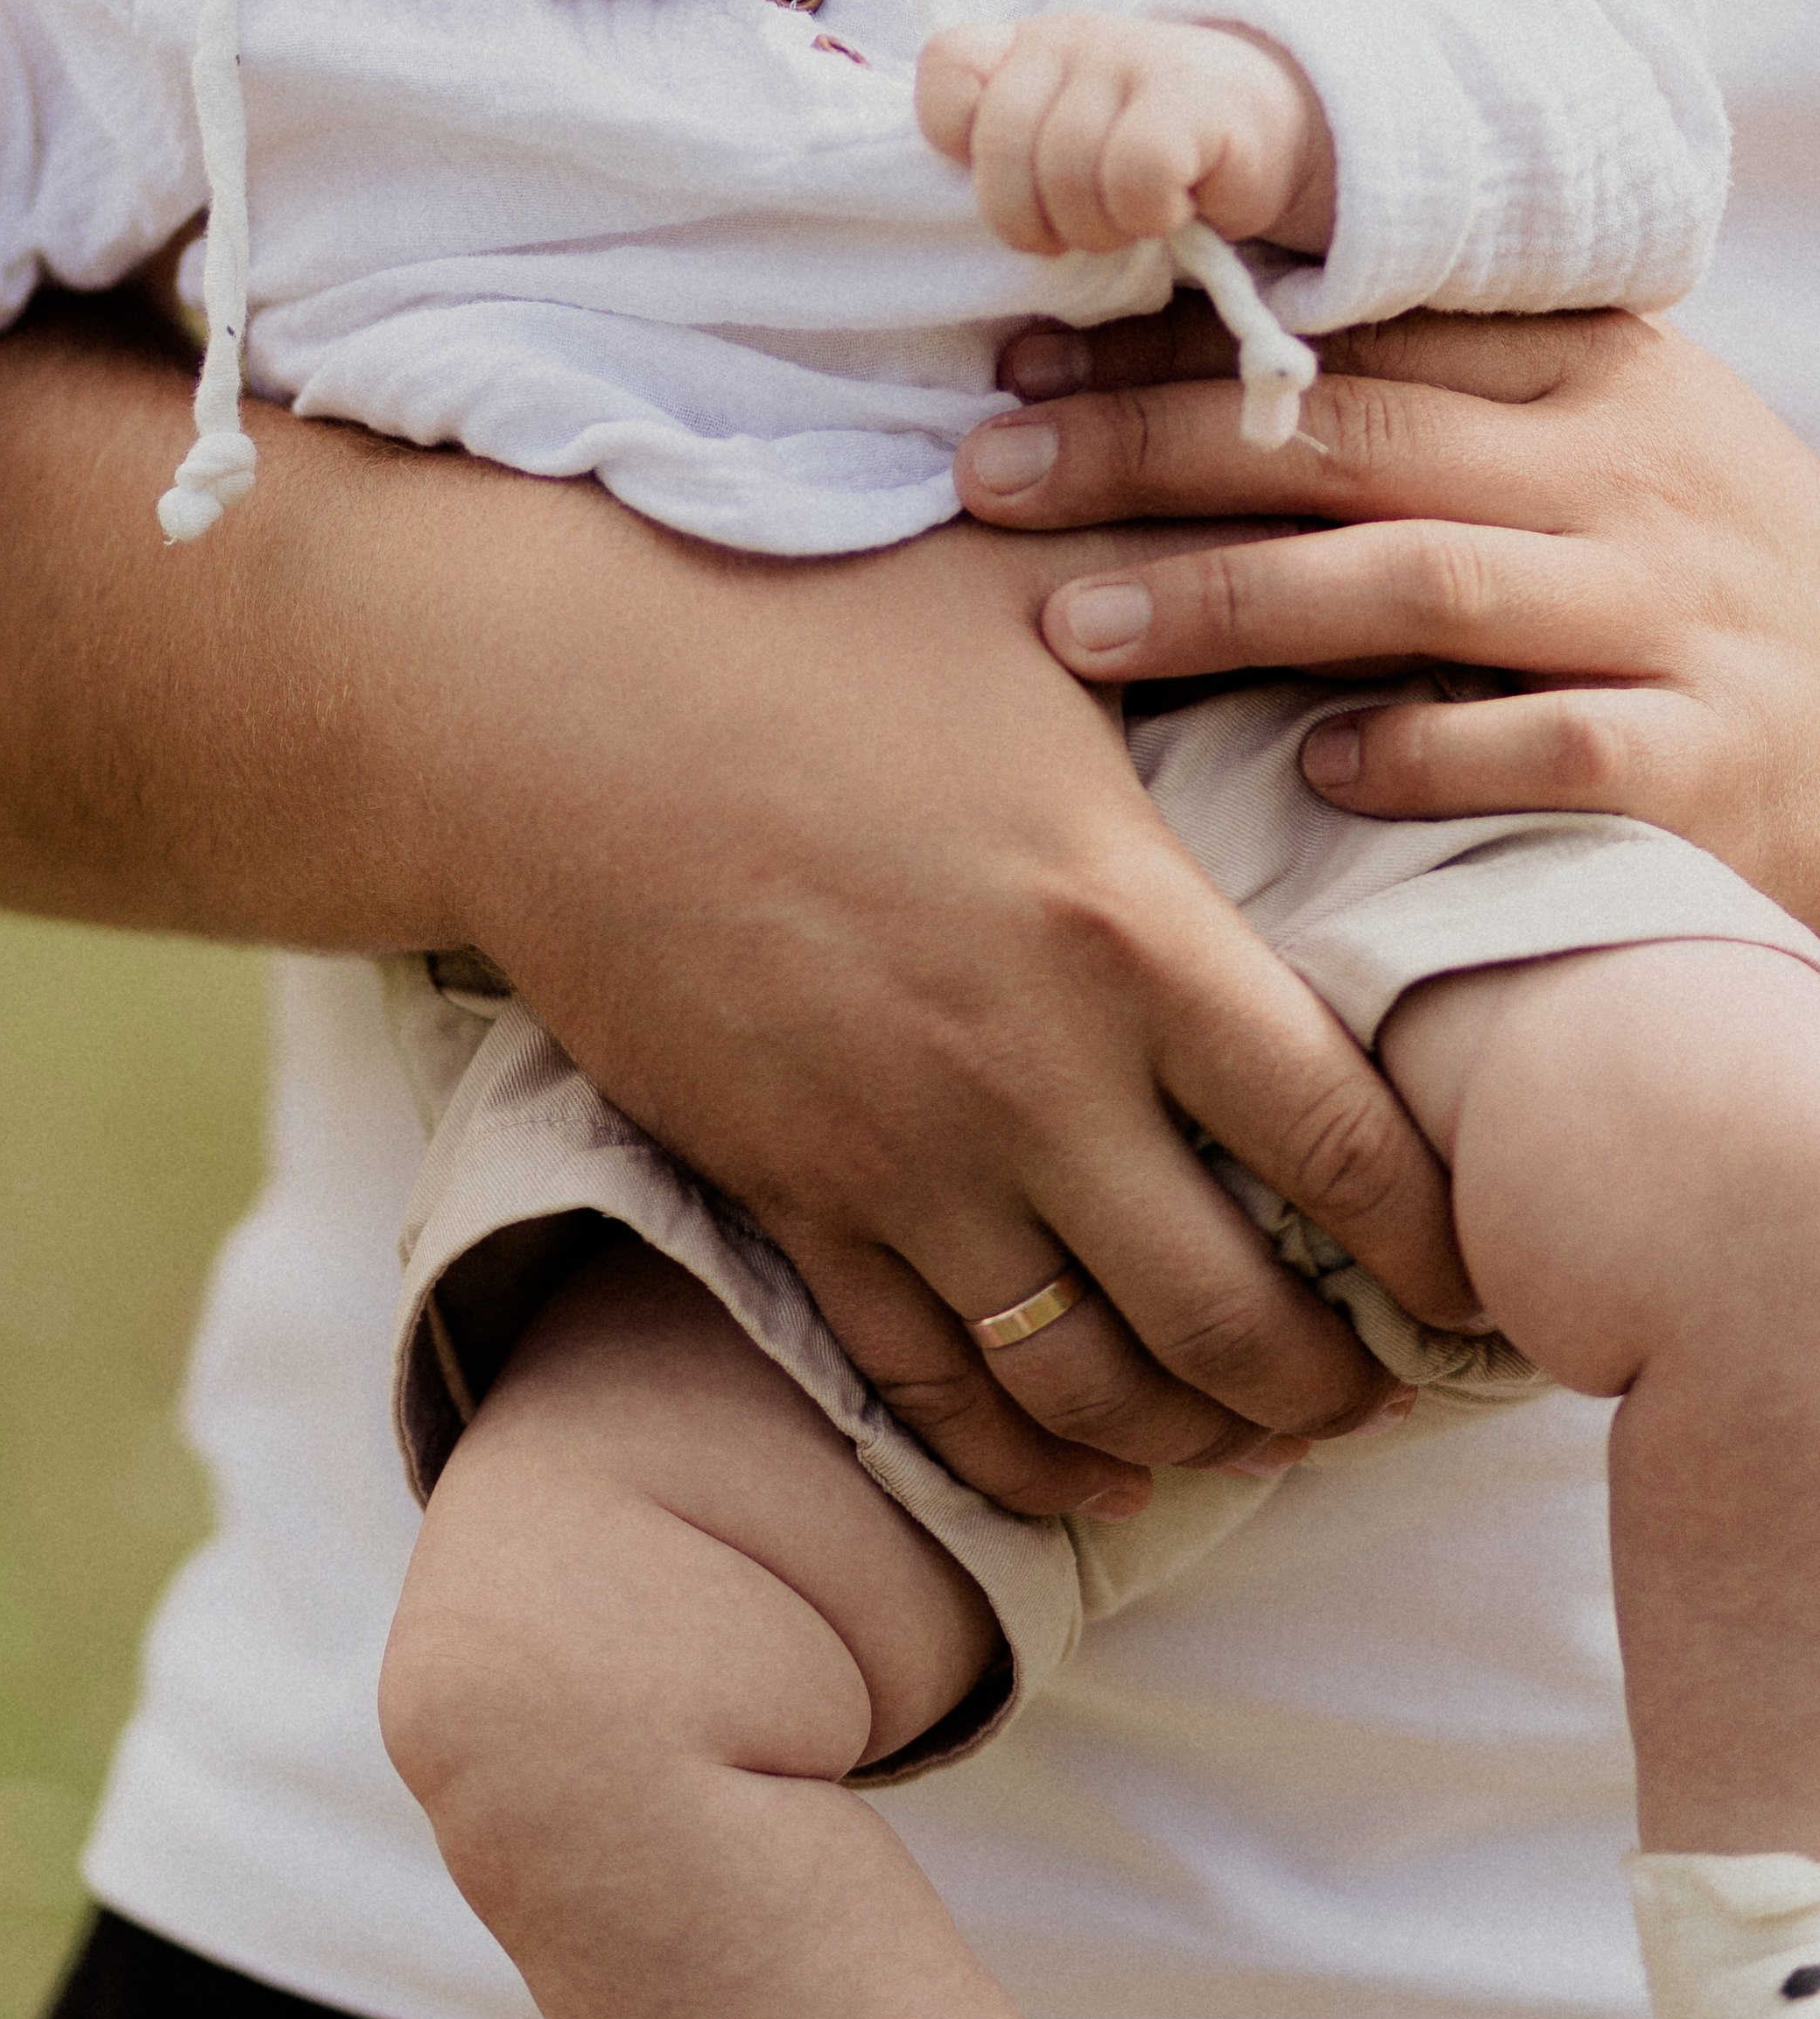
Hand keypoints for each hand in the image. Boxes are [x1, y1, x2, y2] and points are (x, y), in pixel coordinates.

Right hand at [405, 497, 1472, 1518]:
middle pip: (1235, 1314)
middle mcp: (1030, 1076)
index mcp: (1124, 928)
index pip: (1341, 1140)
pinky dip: (1022, 1456)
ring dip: (1191, 1440)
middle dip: (1329, 1386)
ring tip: (1248, 1441)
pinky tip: (1084, 1471)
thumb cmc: (797, 612)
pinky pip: (928, 1383)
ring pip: (1088, 1382)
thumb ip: (1183, 578)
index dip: (1431, 1241)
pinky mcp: (787, 1196)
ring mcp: (900, 1157)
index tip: (1471, 1273)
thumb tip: (1313, 547)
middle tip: (1372, 1397)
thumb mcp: (1021, 585)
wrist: (547, 707)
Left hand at [917, 10, 1335, 257]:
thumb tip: (1013, 361)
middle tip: (1075, 231)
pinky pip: (1135, 173)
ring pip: (1067, 168)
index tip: (1011, 180)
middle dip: (1030, 218)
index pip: (948, 67)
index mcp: (1022, 51)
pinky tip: (1176, 205)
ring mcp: (1131, 55)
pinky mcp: (1192, 93)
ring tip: (1134, 218)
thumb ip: (1012, 202)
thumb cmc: (1147, 166)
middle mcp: (1069, 38)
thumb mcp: (1062, 174)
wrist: (1266, 134)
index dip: (957, 139)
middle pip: (1002, 143)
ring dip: (1099, 225)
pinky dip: (1150, 213)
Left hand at [956, 301, 1819, 933]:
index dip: (1178, 342)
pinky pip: (1550, 746)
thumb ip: (1436, 409)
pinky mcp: (1709, 759)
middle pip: (1356, 439)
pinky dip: (1423, 752)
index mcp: (1596, 376)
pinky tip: (1308, 769)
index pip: (1360, 332)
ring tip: (1074, 623)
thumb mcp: (1597, 456)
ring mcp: (1678, 615)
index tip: (1018, 361)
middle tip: (986, 475)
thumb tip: (1177, 370)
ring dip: (1232, 599)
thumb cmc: (1685, 589)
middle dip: (1150, 449)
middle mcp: (1634, 476)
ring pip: (1427, 581)